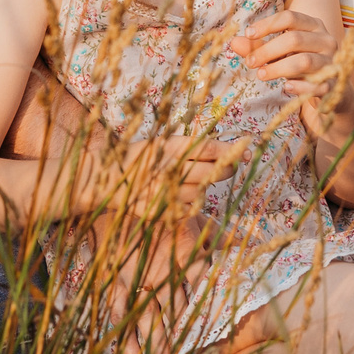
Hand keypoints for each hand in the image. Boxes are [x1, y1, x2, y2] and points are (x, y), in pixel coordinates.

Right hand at [117, 133, 254, 215]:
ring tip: (200, 178)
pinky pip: (190, 208)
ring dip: (209, 185)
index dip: (232, 148)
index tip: (248, 147)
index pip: (210, 148)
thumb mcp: (160, 143)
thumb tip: (225, 147)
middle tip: (232, 166)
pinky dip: (194, 202)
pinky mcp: (163, 210)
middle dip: (228, 168)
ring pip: (204, 190)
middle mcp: (171, 169)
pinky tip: (189, 194)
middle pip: (213, 170)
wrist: (104, 179)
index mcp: (170, 148)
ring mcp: (167, 192)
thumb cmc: (138, 157)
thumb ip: (189, 146)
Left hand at [230, 8, 338, 97]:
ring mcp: (332, 62)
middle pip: (295, 39)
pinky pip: (315, 85)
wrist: (331, 89)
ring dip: (278, 68)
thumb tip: (233, 43)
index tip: (248, 34)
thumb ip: (259, 47)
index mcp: (314, 26)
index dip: (267, 25)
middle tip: (250, 62)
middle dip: (268, 50)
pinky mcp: (334, 84)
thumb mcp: (280, 53)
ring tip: (261, 75)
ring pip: (304, 61)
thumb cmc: (301, 65)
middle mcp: (326, 40)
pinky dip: (299, 86)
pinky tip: (285, 87)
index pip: (290, 17)